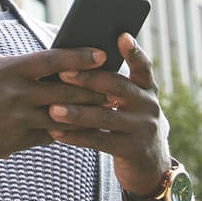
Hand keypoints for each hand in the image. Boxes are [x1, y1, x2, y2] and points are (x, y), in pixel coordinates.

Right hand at [0, 48, 111, 166]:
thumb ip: (5, 59)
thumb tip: (30, 59)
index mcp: (8, 69)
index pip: (53, 59)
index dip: (80, 55)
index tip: (101, 54)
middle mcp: (16, 95)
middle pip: (66, 89)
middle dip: (94, 87)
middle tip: (116, 85)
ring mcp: (18, 120)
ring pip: (63, 115)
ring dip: (88, 112)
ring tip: (107, 109)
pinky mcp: (17, 142)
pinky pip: (50, 136)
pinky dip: (68, 131)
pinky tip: (84, 129)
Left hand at [46, 34, 170, 197]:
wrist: (148, 164)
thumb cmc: (126, 123)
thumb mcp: (129, 103)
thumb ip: (111, 85)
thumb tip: (71, 64)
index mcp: (146, 88)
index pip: (142, 65)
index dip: (133, 51)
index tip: (121, 36)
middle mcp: (148, 105)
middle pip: (117, 87)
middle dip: (88, 79)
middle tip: (62, 73)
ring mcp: (142, 128)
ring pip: (105, 116)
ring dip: (76, 112)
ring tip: (52, 109)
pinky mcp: (132, 149)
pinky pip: (99, 141)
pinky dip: (75, 137)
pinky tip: (55, 133)